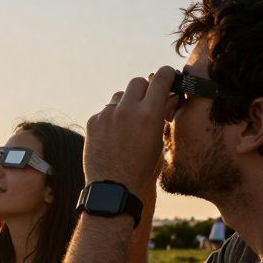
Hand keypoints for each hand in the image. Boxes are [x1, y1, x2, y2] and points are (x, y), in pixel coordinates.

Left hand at [85, 66, 175, 194]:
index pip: (160, 77)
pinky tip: (113, 136)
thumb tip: (169, 96)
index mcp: (150, 113)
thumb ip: (163, 115)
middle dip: (144, 90)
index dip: (166, 74)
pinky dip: (111, 119)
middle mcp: (127, 109)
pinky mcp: (93, 122)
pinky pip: (105, 111)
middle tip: (147, 103)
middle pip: (137, 82)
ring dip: (125, 104)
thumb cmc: (142, 168)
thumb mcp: (159, 142)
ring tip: (128, 125)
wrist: (114, 188)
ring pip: (119, 96)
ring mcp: (107, 115)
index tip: (167, 76)